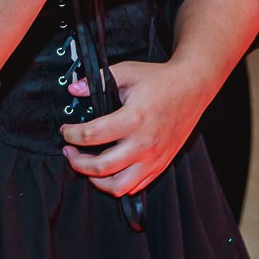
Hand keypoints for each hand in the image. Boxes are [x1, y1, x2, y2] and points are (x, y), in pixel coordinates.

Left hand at [59, 58, 216, 196]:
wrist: (192, 88)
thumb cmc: (160, 80)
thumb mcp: (127, 72)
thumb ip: (97, 80)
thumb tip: (74, 89)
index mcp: (133, 119)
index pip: (91, 136)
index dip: (71, 134)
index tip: (66, 130)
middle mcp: (143, 144)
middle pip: (100, 167)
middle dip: (77, 162)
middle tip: (69, 152)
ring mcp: (153, 158)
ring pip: (118, 186)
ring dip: (96, 180)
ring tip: (86, 166)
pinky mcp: (160, 164)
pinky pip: (135, 186)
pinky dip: (117, 183)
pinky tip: (108, 170)